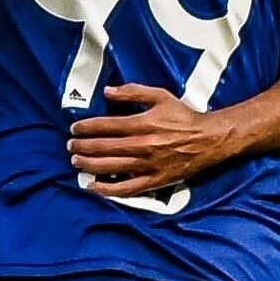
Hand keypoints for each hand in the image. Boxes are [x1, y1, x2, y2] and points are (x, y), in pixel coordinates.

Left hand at [67, 84, 229, 196]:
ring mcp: (148, 165)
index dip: (86, 128)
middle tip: (70, 146)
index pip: (106, 126)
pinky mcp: (154, 181)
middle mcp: (142, 145)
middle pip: (104, 147)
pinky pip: (127, 188)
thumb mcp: (160, 96)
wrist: (209, 139)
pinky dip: (108, 189)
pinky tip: (94, 187)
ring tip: (76, 162)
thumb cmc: (184, 117)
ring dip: (89, 165)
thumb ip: (133, 92)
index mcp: (143, 124)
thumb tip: (108, 91)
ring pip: (111, 167)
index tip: (74, 129)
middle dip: (83, 146)